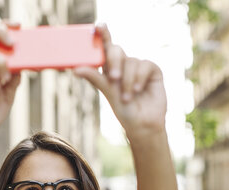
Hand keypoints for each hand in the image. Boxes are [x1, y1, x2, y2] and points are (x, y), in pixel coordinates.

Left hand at [74, 24, 166, 141]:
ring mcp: (138, 66)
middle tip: (114, 78)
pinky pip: (144, 65)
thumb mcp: (107, 92)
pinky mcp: (152, 70)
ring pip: (131, 62)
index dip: (103, 34)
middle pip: (117, 50)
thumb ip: (94, 77)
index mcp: (110, 69)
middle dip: (114, 62)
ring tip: (127, 97)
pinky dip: (139, 79)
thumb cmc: (124, 111)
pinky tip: (137, 91)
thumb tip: (75, 69)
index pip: (105, 47)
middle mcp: (124, 65)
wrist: (143, 124)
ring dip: (127, 81)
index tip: (99, 26)